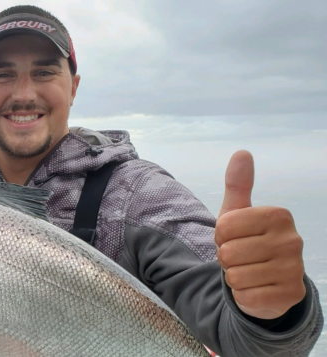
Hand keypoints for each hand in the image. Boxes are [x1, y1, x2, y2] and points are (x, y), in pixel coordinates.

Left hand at [215, 150, 304, 319]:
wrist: (268, 283)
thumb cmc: (249, 243)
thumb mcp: (238, 214)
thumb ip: (238, 185)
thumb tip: (241, 152)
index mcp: (279, 215)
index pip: (223, 226)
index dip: (221, 237)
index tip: (236, 238)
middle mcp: (292, 240)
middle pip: (228, 253)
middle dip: (227, 259)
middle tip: (243, 259)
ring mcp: (294, 269)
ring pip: (235, 276)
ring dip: (234, 277)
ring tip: (250, 272)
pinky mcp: (290, 295)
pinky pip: (246, 297)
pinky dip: (243, 296)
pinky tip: (257, 289)